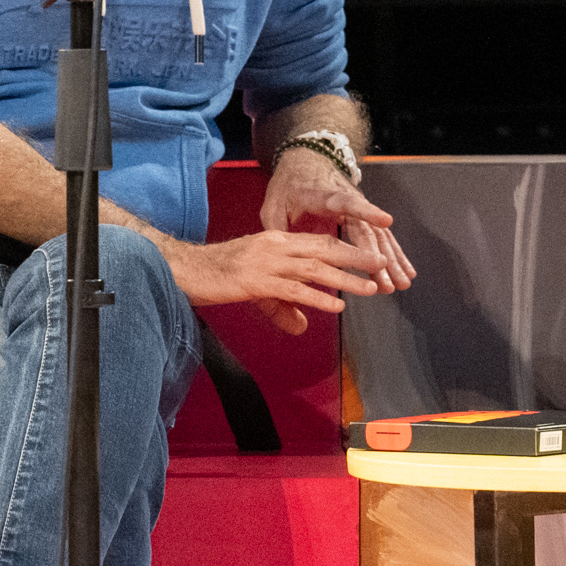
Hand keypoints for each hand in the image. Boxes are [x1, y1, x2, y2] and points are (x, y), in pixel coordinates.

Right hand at [166, 229, 397, 335]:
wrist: (184, 270)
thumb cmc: (215, 274)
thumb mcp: (254, 286)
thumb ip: (281, 306)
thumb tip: (302, 326)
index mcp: (273, 239)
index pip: (316, 241)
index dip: (345, 248)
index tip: (368, 254)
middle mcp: (273, 246)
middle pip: (322, 249)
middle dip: (354, 257)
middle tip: (381, 263)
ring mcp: (265, 262)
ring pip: (313, 268)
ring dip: (344, 279)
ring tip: (369, 288)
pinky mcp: (255, 281)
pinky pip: (292, 289)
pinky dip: (317, 298)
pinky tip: (335, 306)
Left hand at [262, 148, 416, 301]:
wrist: (305, 161)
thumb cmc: (287, 186)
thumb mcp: (272, 204)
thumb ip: (276, 229)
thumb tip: (278, 258)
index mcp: (320, 195)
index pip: (345, 201)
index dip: (365, 211)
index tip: (385, 220)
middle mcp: (346, 200)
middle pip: (366, 229)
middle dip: (379, 256)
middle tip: (388, 282)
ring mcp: (359, 208)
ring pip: (378, 235)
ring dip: (392, 260)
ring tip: (402, 283)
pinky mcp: (364, 216)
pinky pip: (380, 238)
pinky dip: (393, 255)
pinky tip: (405, 272)